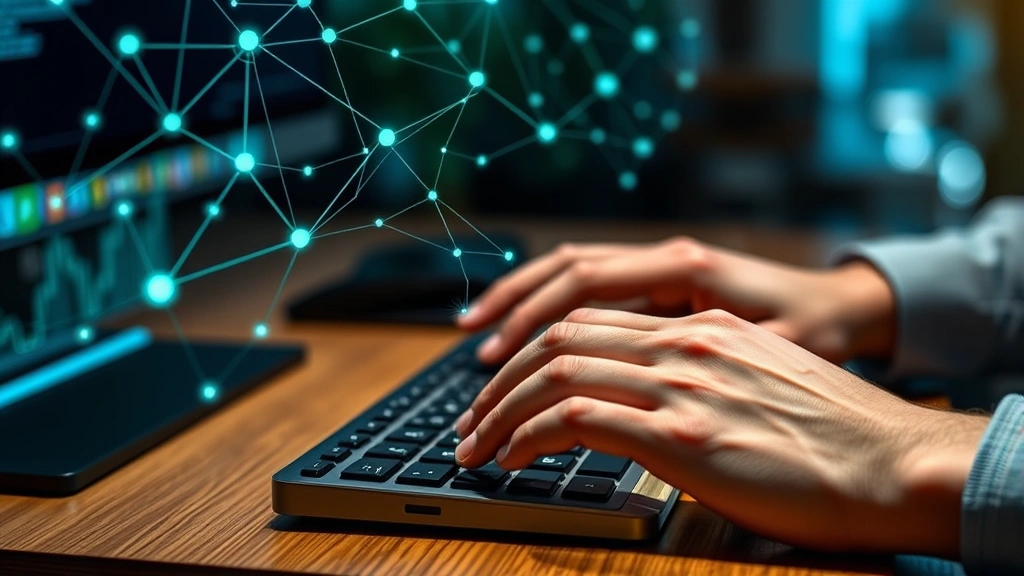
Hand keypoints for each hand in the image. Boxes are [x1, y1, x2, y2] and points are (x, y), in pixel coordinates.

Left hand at [454, 309, 987, 555]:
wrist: (893, 462)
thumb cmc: (832, 436)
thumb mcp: (759, 381)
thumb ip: (699, 377)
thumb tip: (648, 402)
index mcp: (699, 325)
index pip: (587, 317)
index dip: (529, 342)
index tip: (499, 377)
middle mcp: (684, 341)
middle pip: (559, 336)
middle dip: (500, 376)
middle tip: (471, 415)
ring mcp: (682, 384)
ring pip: (556, 373)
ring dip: (500, 409)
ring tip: (474, 444)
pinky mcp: (682, 437)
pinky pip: (576, 419)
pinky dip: (528, 435)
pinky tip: (511, 457)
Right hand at [458, 238, 896, 364]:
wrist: (845, 306)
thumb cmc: (817, 332)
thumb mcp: (770, 349)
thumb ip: (705, 353)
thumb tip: (633, 377)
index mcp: (684, 267)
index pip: (585, 284)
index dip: (534, 321)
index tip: (499, 358)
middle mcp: (664, 256)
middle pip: (565, 269)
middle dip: (512, 307)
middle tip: (472, 347)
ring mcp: (659, 265)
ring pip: (571, 272)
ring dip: (522, 301)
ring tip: (479, 333)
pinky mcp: (659, 282)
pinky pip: (591, 286)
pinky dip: (552, 306)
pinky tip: (528, 331)